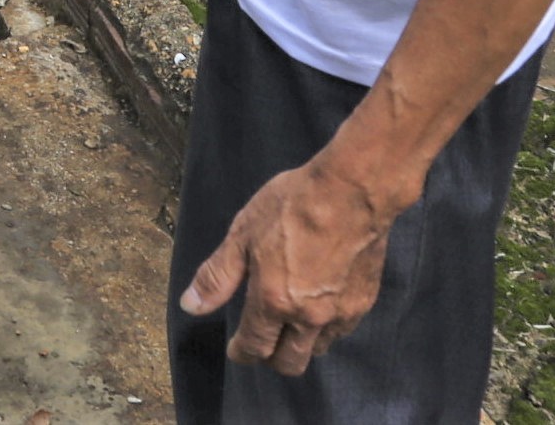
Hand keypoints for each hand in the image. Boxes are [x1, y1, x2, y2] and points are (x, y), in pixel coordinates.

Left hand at [178, 155, 407, 376]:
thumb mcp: (242, 234)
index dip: (241, 352)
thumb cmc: (291, 206)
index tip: (236, 349)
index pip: (255, 347)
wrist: (351, 191)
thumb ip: (217, 276)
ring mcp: (341, 313)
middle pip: (289, 363)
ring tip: (290, 323)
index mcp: (274, 302)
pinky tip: (320, 308)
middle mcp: (308, 318)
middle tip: (262, 339)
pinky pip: (341, 331)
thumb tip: (190, 306)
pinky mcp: (364, 303)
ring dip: (300, 344)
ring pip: (317, 350)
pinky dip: (326, 329)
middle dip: (270, 357)